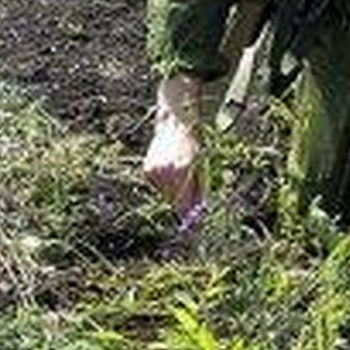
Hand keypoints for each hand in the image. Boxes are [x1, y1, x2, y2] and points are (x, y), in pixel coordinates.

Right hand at [141, 73, 206, 219]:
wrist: (175, 125)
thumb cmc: (193, 146)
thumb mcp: (202, 168)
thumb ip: (199, 190)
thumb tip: (196, 211)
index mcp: (183, 170)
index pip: (183, 202)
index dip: (187, 214)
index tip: (190, 223)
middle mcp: (166, 171)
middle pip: (173, 201)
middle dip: (182, 203)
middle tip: (188, 201)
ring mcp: (155, 171)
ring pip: (165, 194)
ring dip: (173, 192)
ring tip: (180, 175)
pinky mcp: (147, 170)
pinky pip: (158, 186)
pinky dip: (164, 184)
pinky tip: (169, 171)